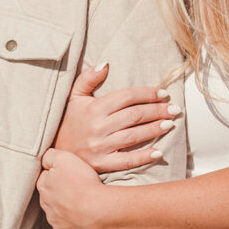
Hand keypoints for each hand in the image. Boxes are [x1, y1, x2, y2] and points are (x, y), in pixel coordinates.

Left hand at [38, 148, 107, 228]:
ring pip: (56, 209)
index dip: (57, 172)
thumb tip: (44, 159)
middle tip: (76, 185)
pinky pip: (64, 224)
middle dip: (59, 189)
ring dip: (64, 205)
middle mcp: (45, 204)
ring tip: (80, 200)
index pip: (46, 175)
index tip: (69, 172)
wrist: (98, 209)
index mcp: (43, 185)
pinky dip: (70, 220)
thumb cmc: (82, 182)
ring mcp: (53, 219)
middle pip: (50, 193)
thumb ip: (49, 155)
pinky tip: (80, 214)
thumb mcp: (64, 157)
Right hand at [54, 63, 179, 171]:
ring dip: (155, 129)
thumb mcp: (73, 96)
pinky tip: (159, 152)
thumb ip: (88, 78)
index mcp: (94, 108)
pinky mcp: (102, 164)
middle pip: (135, 116)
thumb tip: (105, 64)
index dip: (147, 94)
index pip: (127, 97)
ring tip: (170, 124)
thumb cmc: (67, 120)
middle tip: (174, 109)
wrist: (54, 150)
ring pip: (135, 136)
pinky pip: (127, 161)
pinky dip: (144, 157)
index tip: (163, 93)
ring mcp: (101, 147)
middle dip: (157, 110)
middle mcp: (98, 127)